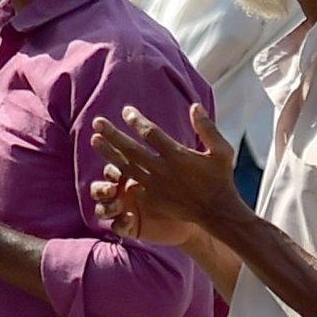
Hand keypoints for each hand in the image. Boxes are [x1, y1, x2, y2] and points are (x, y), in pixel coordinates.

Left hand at [88, 102, 239, 243]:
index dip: (136, 120)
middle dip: (112, 134)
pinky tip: (107, 167)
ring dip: (108, 153)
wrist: (216, 211)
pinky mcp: (151, 199)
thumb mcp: (221, 150)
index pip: (151, 133)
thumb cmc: (220, 178)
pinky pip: (130, 185)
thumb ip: (207, 128)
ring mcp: (155, 186)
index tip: (125, 110)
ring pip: (125, 167)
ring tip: (94, 140)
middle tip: (97, 122)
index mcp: (178, 155)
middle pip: (131, 149)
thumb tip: (195, 105)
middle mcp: (163, 170)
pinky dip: (118, 177)